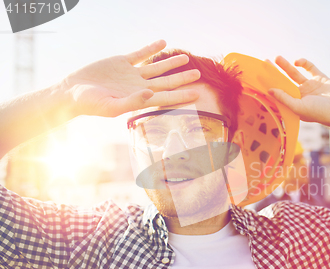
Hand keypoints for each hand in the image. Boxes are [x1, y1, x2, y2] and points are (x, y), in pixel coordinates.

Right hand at [61, 40, 200, 117]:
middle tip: (198, 74)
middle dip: (182, 78)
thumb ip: (132, 101)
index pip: (166, 97)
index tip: (197, 94)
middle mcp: (139, 86)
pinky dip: (151, 48)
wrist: (72, 92)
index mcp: (140, 99)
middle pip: (166, 82)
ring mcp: (131, 74)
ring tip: (185, 58)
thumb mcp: (111, 107)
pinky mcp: (122, 62)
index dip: (182, 96)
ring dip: (171, 62)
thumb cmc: (91, 104)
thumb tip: (151, 93)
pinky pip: (140, 54)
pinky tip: (162, 43)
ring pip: (156, 67)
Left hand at [268, 56, 329, 128]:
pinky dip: (304, 63)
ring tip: (277, 58)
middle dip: (275, 73)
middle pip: (284, 81)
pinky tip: (297, 61)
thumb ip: (284, 98)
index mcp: (294, 104)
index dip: (270, 84)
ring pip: (295, 74)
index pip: (279, 92)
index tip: (260, 77)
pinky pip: (310, 68)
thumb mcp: (298, 107)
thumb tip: (270, 90)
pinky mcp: (320, 78)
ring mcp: (311, 86)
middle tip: (265, 63)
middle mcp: (301, 95)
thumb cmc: (320, 113)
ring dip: (286, 66)